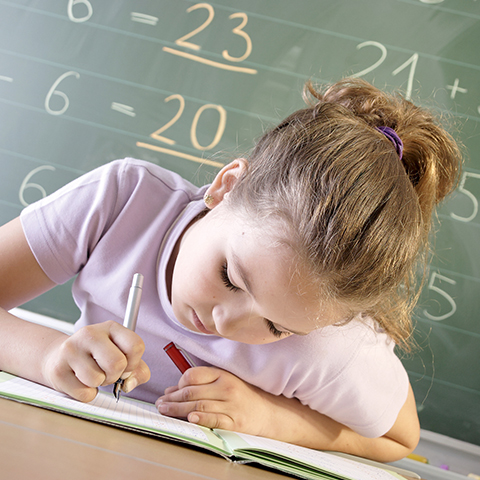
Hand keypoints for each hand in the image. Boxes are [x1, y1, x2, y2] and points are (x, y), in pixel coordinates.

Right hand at [41, 320, 149, 401]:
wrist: (58, 358)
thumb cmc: (97, 358)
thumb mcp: (122, 356)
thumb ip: (138, 370)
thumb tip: (129, 384)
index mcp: (111, 327)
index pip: (135, 345)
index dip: (134, 362)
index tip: (126, 366)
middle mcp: (90, 333)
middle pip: (117, 363)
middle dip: (116, 375)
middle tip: (107, 372)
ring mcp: (71, 350)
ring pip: (98, 380)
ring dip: (99, 384)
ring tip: (92, 374)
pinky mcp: (58, 370)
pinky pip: (84, 393)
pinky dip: (86, 393)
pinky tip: (80, 380)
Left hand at [155, 367, 272, 434]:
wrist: (267, 411)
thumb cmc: (242, 395)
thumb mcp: (224, 382)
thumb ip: (200, 384)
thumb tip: (171, 391)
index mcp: (223, 374)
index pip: (193, 375)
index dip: (178, 383)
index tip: (170, 391)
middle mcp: (226, 387)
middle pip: (192, 392)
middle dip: (173, 399)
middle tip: (160, 404)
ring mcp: (231, 405)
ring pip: (198, 406)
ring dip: (178, 410)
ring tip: (166, 411)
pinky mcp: (235, 422)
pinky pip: (215, 419)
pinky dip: (201, 419)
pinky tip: (190, 418)